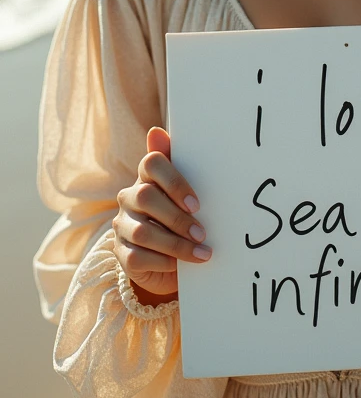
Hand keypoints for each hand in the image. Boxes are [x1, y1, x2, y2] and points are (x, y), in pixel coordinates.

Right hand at [113, 127, 211, 298]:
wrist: (170, 259)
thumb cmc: (181, 217)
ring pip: (143, 232)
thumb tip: (157, 132)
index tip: (197, 203)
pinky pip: (137, 256)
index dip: (173, 181)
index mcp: (147, 178)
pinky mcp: (121, 253)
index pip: (151, 163)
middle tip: (202, 233)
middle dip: (177, 218)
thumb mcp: (185, 195)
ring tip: (202, 253)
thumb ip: (179, 164)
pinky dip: (162, 261)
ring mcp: (122, 225)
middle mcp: (129, 198)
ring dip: (176, 244)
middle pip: (145, 197)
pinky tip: (180, 265)